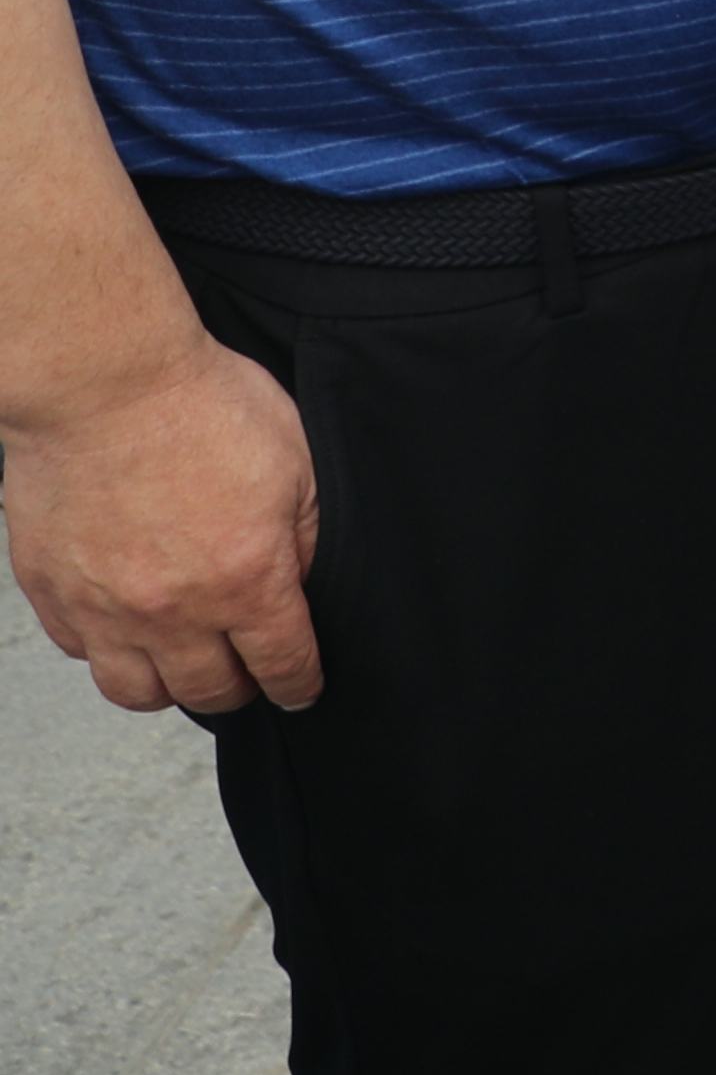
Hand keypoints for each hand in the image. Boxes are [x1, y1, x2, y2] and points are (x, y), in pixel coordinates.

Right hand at [5, 335, 322, 714]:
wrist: (101, 383)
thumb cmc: (197, 405)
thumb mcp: (296, 461)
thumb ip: (305, 533)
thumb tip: (302, 578)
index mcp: (244, 579)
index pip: (281, 662)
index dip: (299, 683)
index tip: (301, 690)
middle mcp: (172, 609)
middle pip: (208, 690)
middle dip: (238, 690)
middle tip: (245, 677)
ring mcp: (103, 606)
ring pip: (135, 691)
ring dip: (167, 688)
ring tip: (183, 668)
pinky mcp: (52, 591)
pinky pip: (80, 651)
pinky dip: (106, 651)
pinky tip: (125, 629)